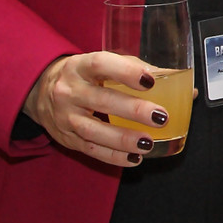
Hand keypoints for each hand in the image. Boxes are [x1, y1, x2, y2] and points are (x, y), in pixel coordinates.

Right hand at [23, 53, 178, 167]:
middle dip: (132, 110)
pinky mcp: (66, 138)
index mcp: (81, 66)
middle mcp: (69, 90)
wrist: (40, 91)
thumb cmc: (84, 76)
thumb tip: (182, 85)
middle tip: (160, 116)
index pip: (101, 64)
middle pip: (100, 100)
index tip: (149, 80)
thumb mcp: (101, 65)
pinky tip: (134, 157)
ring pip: (93, 130)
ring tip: (148, 142)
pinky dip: (113, 157)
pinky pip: (90, 150)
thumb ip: (136, 70)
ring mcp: (65, 116)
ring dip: (123, 139)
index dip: (125, 71)